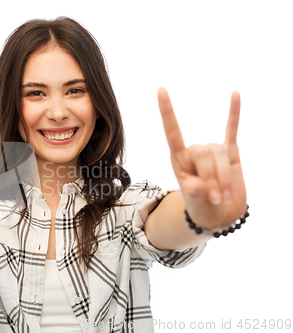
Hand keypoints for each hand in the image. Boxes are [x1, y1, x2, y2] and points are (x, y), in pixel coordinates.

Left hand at [157, 88, 246, 229]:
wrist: (219, 215)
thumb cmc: (201, 208)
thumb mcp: (195, 205)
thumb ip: (195, 194)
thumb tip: (197, 185)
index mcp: (179, 158)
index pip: (172, 131)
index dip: (167, 111)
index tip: (161, 90)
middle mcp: (194, 151)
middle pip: (204, 153)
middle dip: (212, 178)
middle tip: (214, 198)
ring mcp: (213, 151)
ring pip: (221, 155)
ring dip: (224, 178)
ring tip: (222, 196)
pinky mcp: (231, 152)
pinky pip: (232, 130)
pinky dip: (234, 113)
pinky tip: (235, 94)